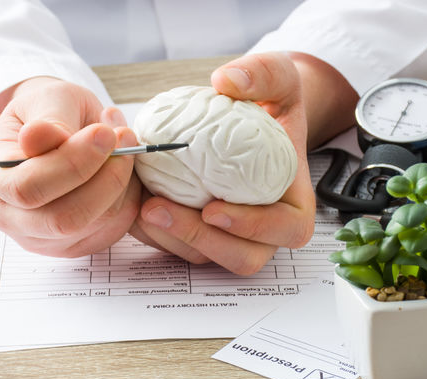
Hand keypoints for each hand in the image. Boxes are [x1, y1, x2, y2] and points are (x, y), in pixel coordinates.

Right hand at [0, 77, 141, 256]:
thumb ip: (48, 118)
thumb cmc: (47, 112)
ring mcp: (41, 238)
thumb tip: (41, 136)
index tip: (104, 133)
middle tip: (125, 139)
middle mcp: (9, 216)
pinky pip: (112, 230)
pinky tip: (121, 169)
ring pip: (93, 225)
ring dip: (121, 184)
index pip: (27, 188)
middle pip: (62, 220)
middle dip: (105, 179)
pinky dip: (127, 199)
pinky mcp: (73, 245)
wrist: (54, 130)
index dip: (72, 164)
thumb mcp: (46, 98)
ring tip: (124, 145)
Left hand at [130, 52, 356, 274]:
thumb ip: (264, 73)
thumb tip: (227, 81)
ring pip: (204, 257)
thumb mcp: (278, 80)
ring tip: (140, 206)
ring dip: (170, 238)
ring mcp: (231, 237)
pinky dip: (154, 232)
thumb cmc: (270, 105)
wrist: (249, 120)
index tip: (213, 209)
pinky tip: (132, 204)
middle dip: (199, 240)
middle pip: (242, 257)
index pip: (286, 230)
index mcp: (293, 202)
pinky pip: (177, 247)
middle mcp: (264, 229)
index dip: (254, 228)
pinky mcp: (199, 236)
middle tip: (159, 209)